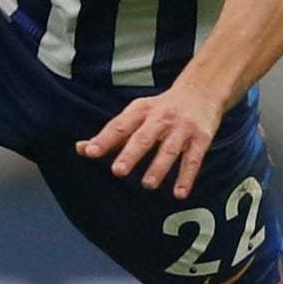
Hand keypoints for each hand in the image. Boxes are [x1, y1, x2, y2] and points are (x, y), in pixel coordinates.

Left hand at [77, 80, 223, 197]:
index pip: (119, 125)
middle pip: (143, 137)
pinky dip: (186, 177)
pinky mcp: (201, 138)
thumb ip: (111, 133)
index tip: (89, 152)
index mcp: (140, 110)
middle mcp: (160, 118)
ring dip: (158, 167)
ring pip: (169, 149)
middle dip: (131, 154)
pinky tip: (179, 193)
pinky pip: (193, 160)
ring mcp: (181, 128)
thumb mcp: (136, 113)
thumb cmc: (160, 108)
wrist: (202, 90)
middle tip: (118, 171)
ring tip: (147, 184)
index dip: (104, 139)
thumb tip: (80, 149)